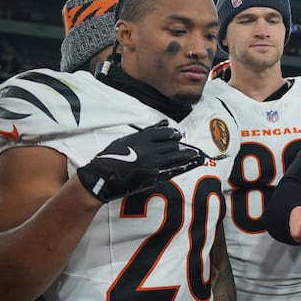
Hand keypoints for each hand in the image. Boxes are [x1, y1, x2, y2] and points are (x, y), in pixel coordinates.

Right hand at [77, 120, 204, 202]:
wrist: (102, 176)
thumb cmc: (112, 156)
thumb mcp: (126, 139)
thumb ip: (147, 131)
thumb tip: (164, 123)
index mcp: (142, 138)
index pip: (165, 133)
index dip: (174, 134)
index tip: (178, 135)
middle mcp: (150, 149)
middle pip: (172, 145)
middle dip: (182, 146)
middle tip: (191, 147)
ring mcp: (153, 163)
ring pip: (176, 156)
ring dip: (189, 155)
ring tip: (198, 155)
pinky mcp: (153, 176)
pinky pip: (173, 170)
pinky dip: (185, 166)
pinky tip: (193, 164)